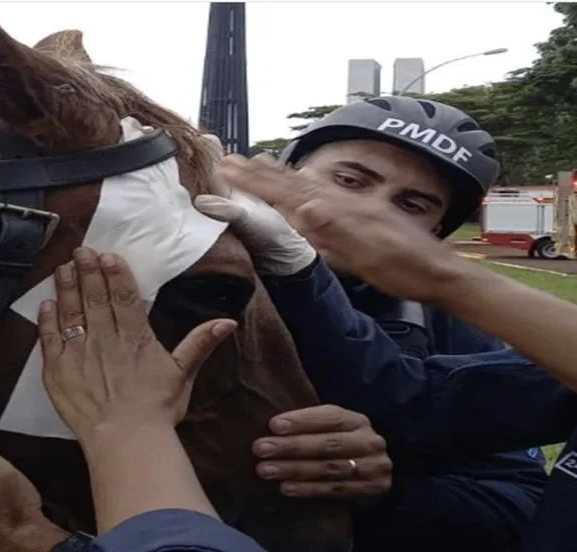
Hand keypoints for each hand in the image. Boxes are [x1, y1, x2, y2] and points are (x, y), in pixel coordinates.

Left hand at [38, 247, 236, 444]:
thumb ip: (200, 344)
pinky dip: (47, 319)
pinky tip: (46, 303)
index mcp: (134, 338)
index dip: (115, 274)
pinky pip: (49, 339)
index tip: (107, 255)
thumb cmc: (157, 410)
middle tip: (81, 250)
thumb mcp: (183, 374)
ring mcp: (78, 353)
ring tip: (63, 267)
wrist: (125, 440)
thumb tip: (227, 322)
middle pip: (94, 298)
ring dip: (66, 287)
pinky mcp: (57, 371)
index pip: (123, 297)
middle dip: (87, 271)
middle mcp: (104, 339)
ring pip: (70, 312)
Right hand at [217, 154, 463, 301]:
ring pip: (307, 183)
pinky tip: (302, 176)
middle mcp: (345, 202)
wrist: (440, 273)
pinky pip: (323, 190)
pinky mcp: (362, 212)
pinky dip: (304, 181)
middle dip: (261, 172)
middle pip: (294, 183)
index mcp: (341, 212)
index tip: (229, 169)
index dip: (258, 182)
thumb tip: (304, 207)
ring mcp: (354, 205)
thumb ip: (334, 232)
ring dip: (279, 173)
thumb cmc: (403, 270)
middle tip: (231, 159)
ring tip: (257, 160)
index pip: (290, 193)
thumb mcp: (367, 258)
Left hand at [252, 405, 391, 505]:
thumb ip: (308, 426)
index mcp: (357, 421)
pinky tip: (285, 488)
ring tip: (266, 470)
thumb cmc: (337, 448)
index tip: (273, 425)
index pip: (330, 416)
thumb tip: (269, 427)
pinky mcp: (372, 491)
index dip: (301, 421)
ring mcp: (373, 468)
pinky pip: (334, 490)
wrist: (370, 477)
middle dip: (292, 446)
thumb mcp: (330, 431)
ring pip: (329, 468)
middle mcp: (369, 442)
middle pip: (328, 444)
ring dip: (294, 469)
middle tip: (260, 448)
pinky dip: (308, 490)